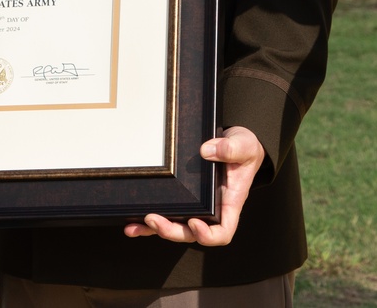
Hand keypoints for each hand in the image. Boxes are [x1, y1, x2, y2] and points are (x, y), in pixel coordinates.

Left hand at [124, 125, 264, 246]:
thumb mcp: (244, 145)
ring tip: (134, 226)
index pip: (222, 231)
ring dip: (155, 229)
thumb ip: (231, 148)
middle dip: (172, 231)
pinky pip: (165, 211)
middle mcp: (211, 209)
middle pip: (192, 233)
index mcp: (229, 202)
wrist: (234, 141)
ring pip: (175, 226)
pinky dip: (147, 221)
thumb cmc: (244, 148)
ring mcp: (195, 204)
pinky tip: (131, 222)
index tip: (195, 223)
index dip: (208, 234)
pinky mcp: (181, 195)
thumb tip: (207, 151)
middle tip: (154, 220)